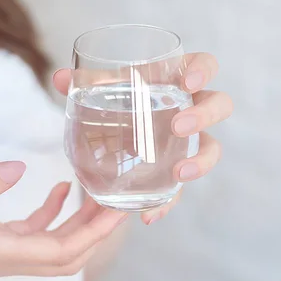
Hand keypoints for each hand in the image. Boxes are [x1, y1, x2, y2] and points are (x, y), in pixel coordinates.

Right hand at [0, 162, 126, 280]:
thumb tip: (21, 168)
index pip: (62, 251)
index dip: (95, 233)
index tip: (118, 210)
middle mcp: (5, 259)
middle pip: (68, 255)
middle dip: (98, 232)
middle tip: (119, 201)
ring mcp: (0, 252)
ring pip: (55, 244)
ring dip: (81, 223)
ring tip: (100, 193)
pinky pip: (35, 232)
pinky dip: (55, 213)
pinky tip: (63, 190)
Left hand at [53, 52, 233, 224]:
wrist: (118, 134)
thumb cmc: (119, 101)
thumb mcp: (104, 91)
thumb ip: (85, 84)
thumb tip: (61, 78)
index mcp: (177, 80)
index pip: (205, 65)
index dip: (203, 70)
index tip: (186, 82)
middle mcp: (191, 108)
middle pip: (219, 105)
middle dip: (204, 115)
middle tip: (179, 126)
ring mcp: (189, 141)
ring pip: (212, 147)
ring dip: (201, 161)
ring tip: (179, 173)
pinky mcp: (178, 169)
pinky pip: (183, 187)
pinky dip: (168, 202)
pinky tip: (150, 215)